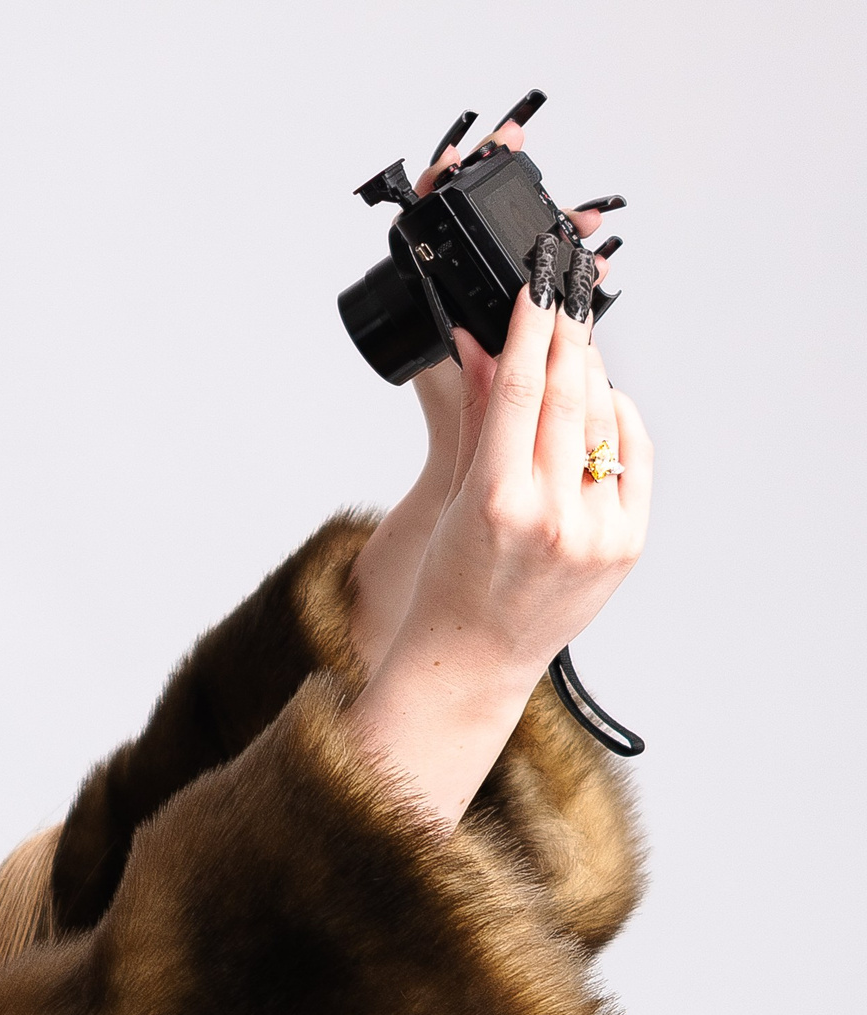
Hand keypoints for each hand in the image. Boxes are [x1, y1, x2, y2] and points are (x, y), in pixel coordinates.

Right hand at [349, 275, 651, 831]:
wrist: (475, 661)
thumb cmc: (453, 582)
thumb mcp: (455, 496)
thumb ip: (480, 415)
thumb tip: (482, 339)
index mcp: (497, 502)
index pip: (522, 387)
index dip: (534, 325)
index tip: (542, 282)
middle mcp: (552, 516)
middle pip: (568, 393)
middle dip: (568, 334)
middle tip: (568, 290)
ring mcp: (595, 532)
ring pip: (603, 418)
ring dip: (590, 372)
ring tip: (575, 347)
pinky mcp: (627, 545)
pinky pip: (633, 456)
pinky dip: (620, 420)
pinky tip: (605, 401)